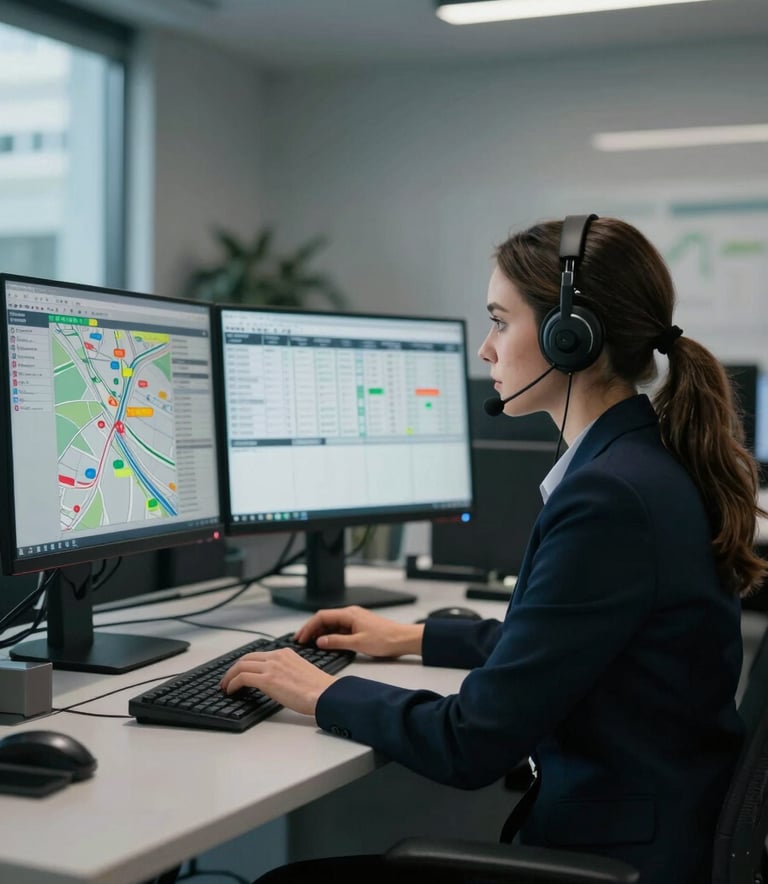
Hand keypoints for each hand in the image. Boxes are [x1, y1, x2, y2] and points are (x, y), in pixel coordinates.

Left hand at [220, 648, 333, 715]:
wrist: (325, 694)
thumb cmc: (318, 689)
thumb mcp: (300, 672)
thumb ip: (286, 671)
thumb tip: (277, 682)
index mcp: (285, 653)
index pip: (258, 655)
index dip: (244, 664)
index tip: (239, 673)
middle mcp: (277, 656)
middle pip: (246, 658)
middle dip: (233, 669)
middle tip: (227, 679)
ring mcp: (271, 667)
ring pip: (240, 666)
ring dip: (229, 676)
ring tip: (226, 686)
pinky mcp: (267, 680)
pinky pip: (242, 678)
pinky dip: (232, 683)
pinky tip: (231, 691)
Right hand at [294, 605, 423, 658]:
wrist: (403, 639)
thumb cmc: (386, 639)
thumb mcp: (358, 643)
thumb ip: (337, 642)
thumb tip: (321, 641)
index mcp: (349, 614)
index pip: (322, 616)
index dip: (309, 626)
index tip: (301, 637)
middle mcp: (351, 614)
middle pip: (325, 619)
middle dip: (311, 629)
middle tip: (300, 640)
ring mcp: (355, 620)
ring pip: (332, 624)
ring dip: (320, 632)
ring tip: (310, 643)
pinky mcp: (359, 626)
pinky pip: (340, 629)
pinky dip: (330, 635)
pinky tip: (326, 643)